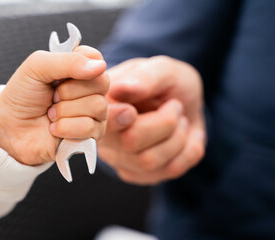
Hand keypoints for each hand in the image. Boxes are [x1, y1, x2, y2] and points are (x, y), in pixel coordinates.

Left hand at [0, 46, 108, 165]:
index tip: (58, 75)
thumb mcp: (37, 67)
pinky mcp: (91, 135)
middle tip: (52, 96)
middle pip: (101, 82)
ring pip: (97, 106)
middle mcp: (91, 90)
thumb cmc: (23, 96)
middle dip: (69, 91)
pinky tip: (54, 129)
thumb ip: (68, 61)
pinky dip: (65, 128)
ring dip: (65, 111)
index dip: (79, 65)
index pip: (96, 59)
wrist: (9, 128)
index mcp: (79, 69)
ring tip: (50, 114)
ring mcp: (94, 113)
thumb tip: (100, 66)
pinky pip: (90, 127)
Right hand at [98, 56, 204, 184]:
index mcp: (101, 105)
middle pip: (130, 141)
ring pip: (149, 161)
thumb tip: (120, 90)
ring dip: (178, 136)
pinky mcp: (137, 173)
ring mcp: (118, 158)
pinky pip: (169, 170)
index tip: (134, 109)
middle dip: (166, 122)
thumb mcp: (163, 70)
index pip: (101, 119)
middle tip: (175, 106)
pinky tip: (184, 137)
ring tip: (180, 120)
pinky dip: (188, 150)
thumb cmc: (167, 84)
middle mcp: (104, 135)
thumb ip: (144, 78)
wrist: (184, 103)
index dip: (119, 117)